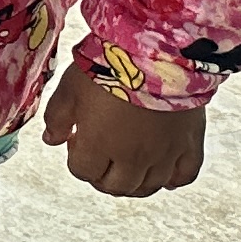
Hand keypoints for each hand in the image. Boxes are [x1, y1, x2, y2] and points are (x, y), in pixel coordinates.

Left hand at [41, 70, 206, 197]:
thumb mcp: (69, 89)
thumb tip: (50, 139)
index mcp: (98, 146)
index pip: (82, 171)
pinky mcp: (190, 145)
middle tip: (100, 160)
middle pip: (115, 186)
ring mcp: (164, 155)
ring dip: (133, 183)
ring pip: (148, 187)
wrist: (156, 55)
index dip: (76, 159)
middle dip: (101, 177)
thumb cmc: (108, 69)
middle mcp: (133, 158)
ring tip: (126, 168)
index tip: (77, 141)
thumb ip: (56, 118)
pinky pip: (184, 176)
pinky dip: (172, 180)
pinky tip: (163, 175)